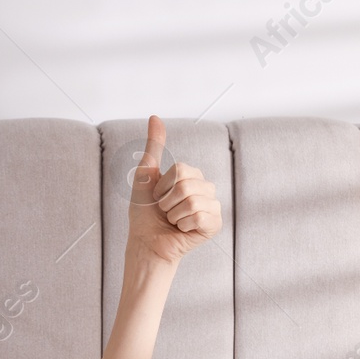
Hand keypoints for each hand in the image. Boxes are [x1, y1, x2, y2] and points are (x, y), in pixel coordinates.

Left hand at [126, 115, 220, 265]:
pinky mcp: (214, 225)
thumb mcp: (146, 174)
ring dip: (174, 214)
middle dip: (167, 201)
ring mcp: (212, 206)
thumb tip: (154, 116)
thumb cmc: (144, 212)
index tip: (158, 196)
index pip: (181, 170)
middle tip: (165, 211)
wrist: (146, 242)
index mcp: (191, 176)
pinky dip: (184, 225)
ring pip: (193, 200)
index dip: (163, 186)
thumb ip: (154, 146)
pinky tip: (182, 230)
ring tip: (173, 220)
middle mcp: (205, 189)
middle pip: (187, 184)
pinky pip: (201, 216)